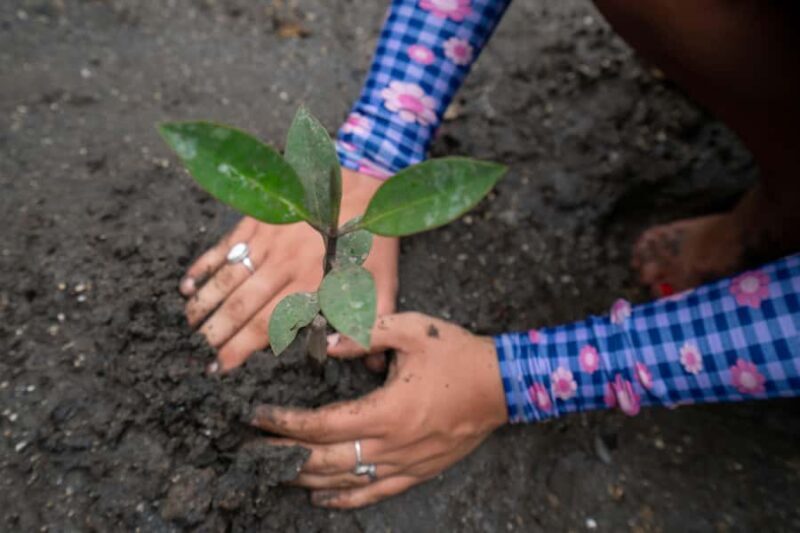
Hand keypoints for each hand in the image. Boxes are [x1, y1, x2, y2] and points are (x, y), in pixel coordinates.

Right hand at [180, 169, 398, 371]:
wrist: (363, 181)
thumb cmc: (372, 239)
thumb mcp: (383, 284)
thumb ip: (373, 324)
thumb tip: (367, 366)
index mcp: (313, 285)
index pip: (268, 324)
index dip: (241, 347)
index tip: (221, 366)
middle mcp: (285, 267)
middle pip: (241, 306)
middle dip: (216, 333)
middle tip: (197, 354)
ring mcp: (268, 242)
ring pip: (227, 279)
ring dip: (204, 304)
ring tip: (187, 326)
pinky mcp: (258, 222)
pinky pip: (224, 247)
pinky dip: (203, 266)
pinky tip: (186, 284)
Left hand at [249, 313, 507, 508]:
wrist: (502, 385)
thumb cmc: (457, 354)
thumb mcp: (413, 329)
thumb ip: (366, 333)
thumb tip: (327, 342)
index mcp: (387, 411)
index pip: (321, 424)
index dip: (285, 423)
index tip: (257, 415)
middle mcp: (392, 445)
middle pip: (325, 460)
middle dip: (283, 456)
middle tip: (251, 451)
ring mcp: (406, 463)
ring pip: (346, 480)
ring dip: (306, 479)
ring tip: (275, 472)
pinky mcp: (418, 471)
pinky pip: (376, 492)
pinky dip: (346, 498)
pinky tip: (322, 499)